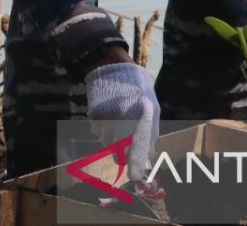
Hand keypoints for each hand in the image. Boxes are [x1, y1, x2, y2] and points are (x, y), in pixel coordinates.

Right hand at [85, 61, 160, 182]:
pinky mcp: (94, 117)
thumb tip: (149, 158)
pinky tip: (110, 114)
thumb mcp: (152, 108)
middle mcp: (122, 122)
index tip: (138, 178)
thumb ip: (150, 135)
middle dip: (124, 156)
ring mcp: (106, 120)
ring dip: (114, 140)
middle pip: (119, 156)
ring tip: (119, 121)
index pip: (137, 155)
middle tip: (127, 146)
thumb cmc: (137, 88)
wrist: (111, 66)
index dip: (137, 171)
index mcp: (141, 120)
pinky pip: (100, 133)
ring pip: (109, 145)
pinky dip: (105, 129)